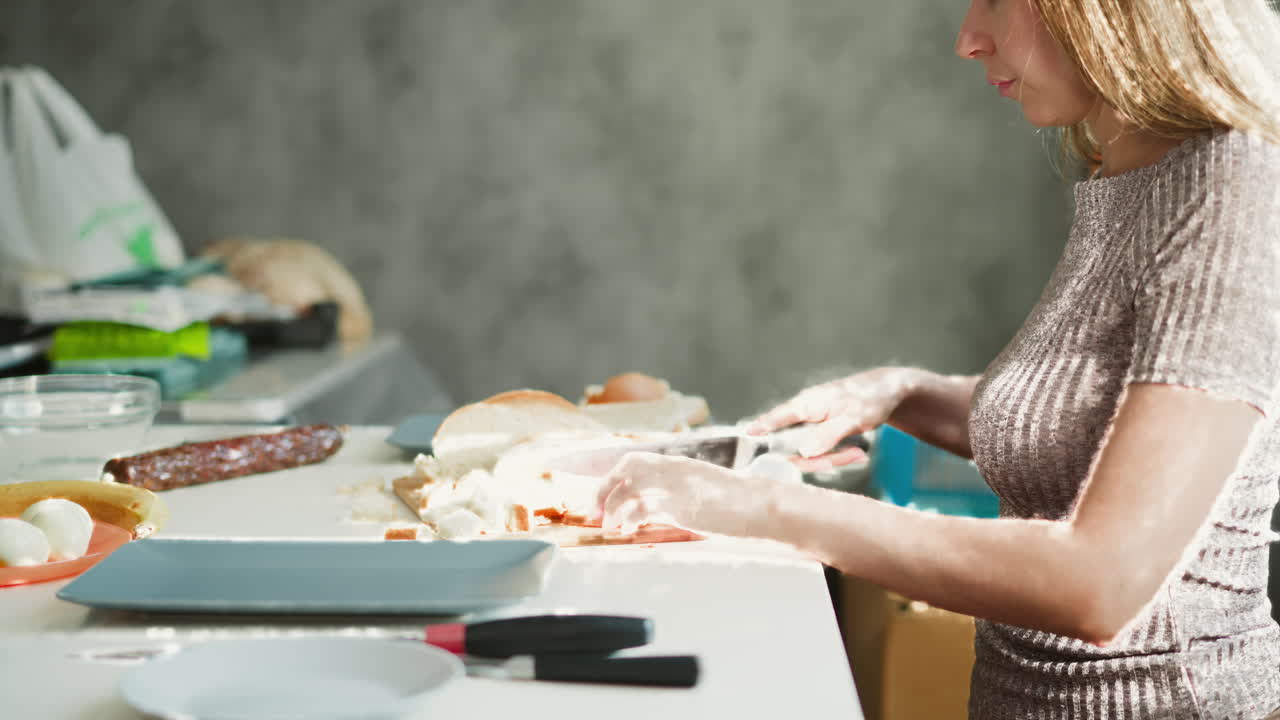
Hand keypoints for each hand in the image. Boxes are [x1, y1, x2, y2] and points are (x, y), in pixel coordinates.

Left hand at [595, 452, 784, 537]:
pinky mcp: (678, 506)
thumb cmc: (739, 503)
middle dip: (603, 488)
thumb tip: (658, 509)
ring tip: (608, 525)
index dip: (614, 476)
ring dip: (610, 507)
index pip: (635, 460)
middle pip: (625, 469)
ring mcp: (674, 486)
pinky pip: (640, 508)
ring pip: (627, 489)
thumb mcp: (705, 489)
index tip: (604, 493)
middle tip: (595, 510)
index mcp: (679, 463)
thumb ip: (681, 493)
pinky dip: (627, 518)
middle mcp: (673, 469)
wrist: (760, 506)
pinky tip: (626, 529)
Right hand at [747, 367, 924, 471]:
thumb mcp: (854, 417)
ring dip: (834, 458)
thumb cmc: (871, 398)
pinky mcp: (819, 434)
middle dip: (821, 459)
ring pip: (809, 454)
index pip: (776, 418)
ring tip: (858, 452)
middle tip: (854, 455)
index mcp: (807, 403)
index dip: (759, 429)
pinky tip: (856, 452)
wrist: (888, 392)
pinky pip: (820, 453)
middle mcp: (803, 414)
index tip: (742, 438)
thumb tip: (804, 452)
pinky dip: (838, 455)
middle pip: (794, 447)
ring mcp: (810, 425)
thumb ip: (828, 434)